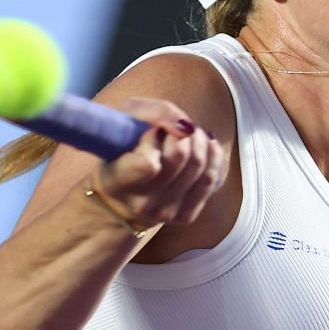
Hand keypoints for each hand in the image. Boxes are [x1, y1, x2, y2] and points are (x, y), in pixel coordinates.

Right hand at [91, 96, 228, 229]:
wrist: (122, 198)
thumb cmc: (122, 150)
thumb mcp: (126, 121)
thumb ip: (154, 113)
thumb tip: (185, 125)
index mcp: (117, 181)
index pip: (147, 163)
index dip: (154, 139)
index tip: (151, 132)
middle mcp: (141, 203)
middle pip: (179, 156)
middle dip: (182, 132)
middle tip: (174, 127)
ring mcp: (165, 213)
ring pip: (198, 165)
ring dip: (198, 139)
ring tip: (188, 133)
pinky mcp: (185, 216)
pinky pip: (210, 179)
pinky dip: (211, 155)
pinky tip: (202, 146)